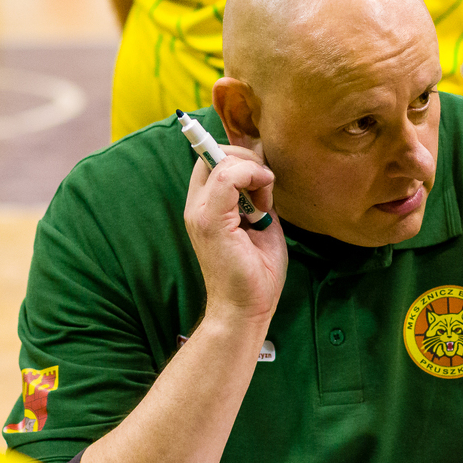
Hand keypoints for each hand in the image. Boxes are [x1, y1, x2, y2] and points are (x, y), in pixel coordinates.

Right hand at [184, 147, 287, 326]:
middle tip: (265, 183)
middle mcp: (196, 206)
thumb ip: (257, 195)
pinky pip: (228, 178)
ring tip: (264, 199)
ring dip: (252, 170)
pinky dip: (251, 175)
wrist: (247, 308)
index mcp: (205, 206)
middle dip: (246, 157)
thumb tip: (263, 167)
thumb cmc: (256, 272)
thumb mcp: (260, 221)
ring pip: (223, 162)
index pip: (210, 159)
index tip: (261, 174)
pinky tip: (265, 197)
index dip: (238, 155)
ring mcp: (200, 213)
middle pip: (215, 154)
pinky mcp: (211, 222)